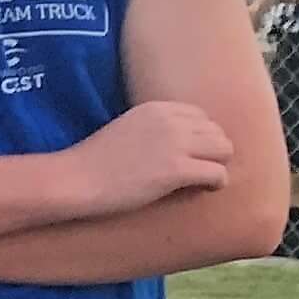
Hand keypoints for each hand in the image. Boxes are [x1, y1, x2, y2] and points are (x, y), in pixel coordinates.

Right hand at [67, 99, 234, 216]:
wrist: (74, 180)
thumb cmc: (92, 161)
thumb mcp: (126, 129)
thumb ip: (153, 129)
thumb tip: (177, 145)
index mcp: (157, 109)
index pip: (201, 116)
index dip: (199, 137)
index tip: (190, 154)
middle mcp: (170, 121)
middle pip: (217, 132)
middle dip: (212, 151)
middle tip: (198, 169)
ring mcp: (174, 145)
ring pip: (224, 149)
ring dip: (217, 165)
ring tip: (202, 179)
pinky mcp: (176, 170)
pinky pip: (217, 173)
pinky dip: (216, 183)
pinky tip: (204, 189)